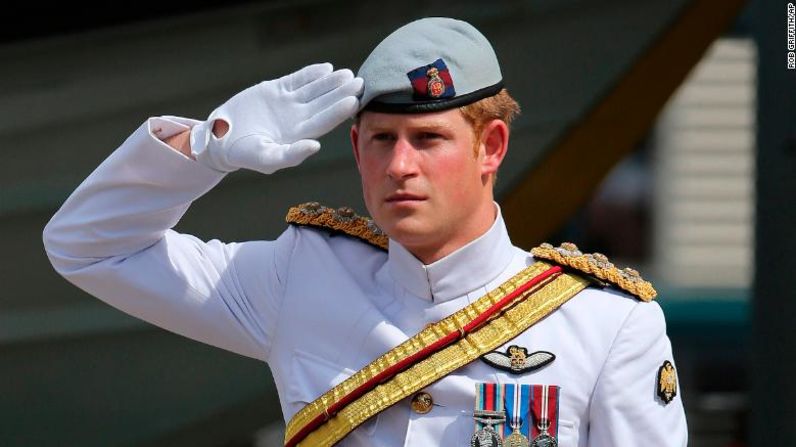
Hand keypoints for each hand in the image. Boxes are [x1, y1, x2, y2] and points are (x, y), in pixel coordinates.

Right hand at [190, 63, 362, 173]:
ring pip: (314, 90)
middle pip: (324, 103)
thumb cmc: (244, 154)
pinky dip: (310, 74)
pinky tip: (326, 69)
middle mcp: (297, 118)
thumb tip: (316, 146)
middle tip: (359, 82)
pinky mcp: (275, 90)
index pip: (324, 121)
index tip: (354, 99)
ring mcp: (288, 103)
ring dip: (330, 82)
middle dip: (341, 93)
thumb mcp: (266, 158)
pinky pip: (297, 80)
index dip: (339, 110)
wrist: (221, 138)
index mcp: (299, 135)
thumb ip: (292, 154)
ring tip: (347, 73)